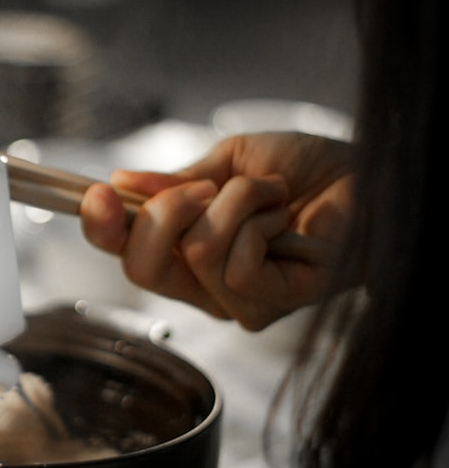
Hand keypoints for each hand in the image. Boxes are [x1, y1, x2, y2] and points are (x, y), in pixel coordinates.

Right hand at [80, 132, 355, 328]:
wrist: (371, 175)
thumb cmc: (309, 171)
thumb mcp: (228, 165)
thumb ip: (176, 182)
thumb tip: (122, 183)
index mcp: (186, 254)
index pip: (125, 254)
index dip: (102, 227)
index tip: (96, 193)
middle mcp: (206, 287)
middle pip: (140, 268)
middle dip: (163, 211)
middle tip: (206, 186)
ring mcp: (237, 301)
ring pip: (193, 253)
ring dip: (233, 202)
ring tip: (270, 194)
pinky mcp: (271, 302)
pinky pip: (235, 263)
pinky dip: (256, 219)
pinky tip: (284, 217)